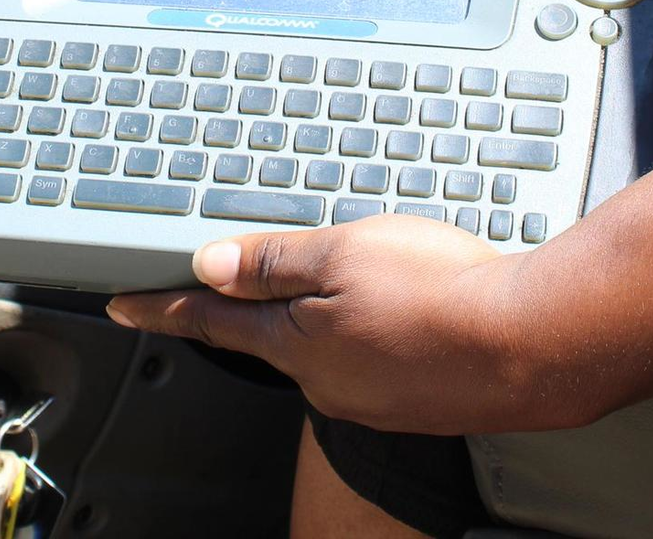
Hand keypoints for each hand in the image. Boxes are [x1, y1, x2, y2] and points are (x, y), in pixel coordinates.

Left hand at [106, 215, 526, 433]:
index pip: (209, 320)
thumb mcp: (342, 252)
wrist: (532, 345)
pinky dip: (382, 330)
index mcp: (295, 342)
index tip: (120, 305)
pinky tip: (413, 309)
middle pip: (273, 333)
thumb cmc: (442, 294)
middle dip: (269, 300)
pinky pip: (378, 357)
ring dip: (336, 313)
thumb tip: (211, 265)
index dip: (161, 307)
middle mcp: (325, 381)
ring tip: (376, 276)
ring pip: (330, 344)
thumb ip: (273, 261)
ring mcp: (373, 397)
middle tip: (280, 265)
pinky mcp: (415, 400)